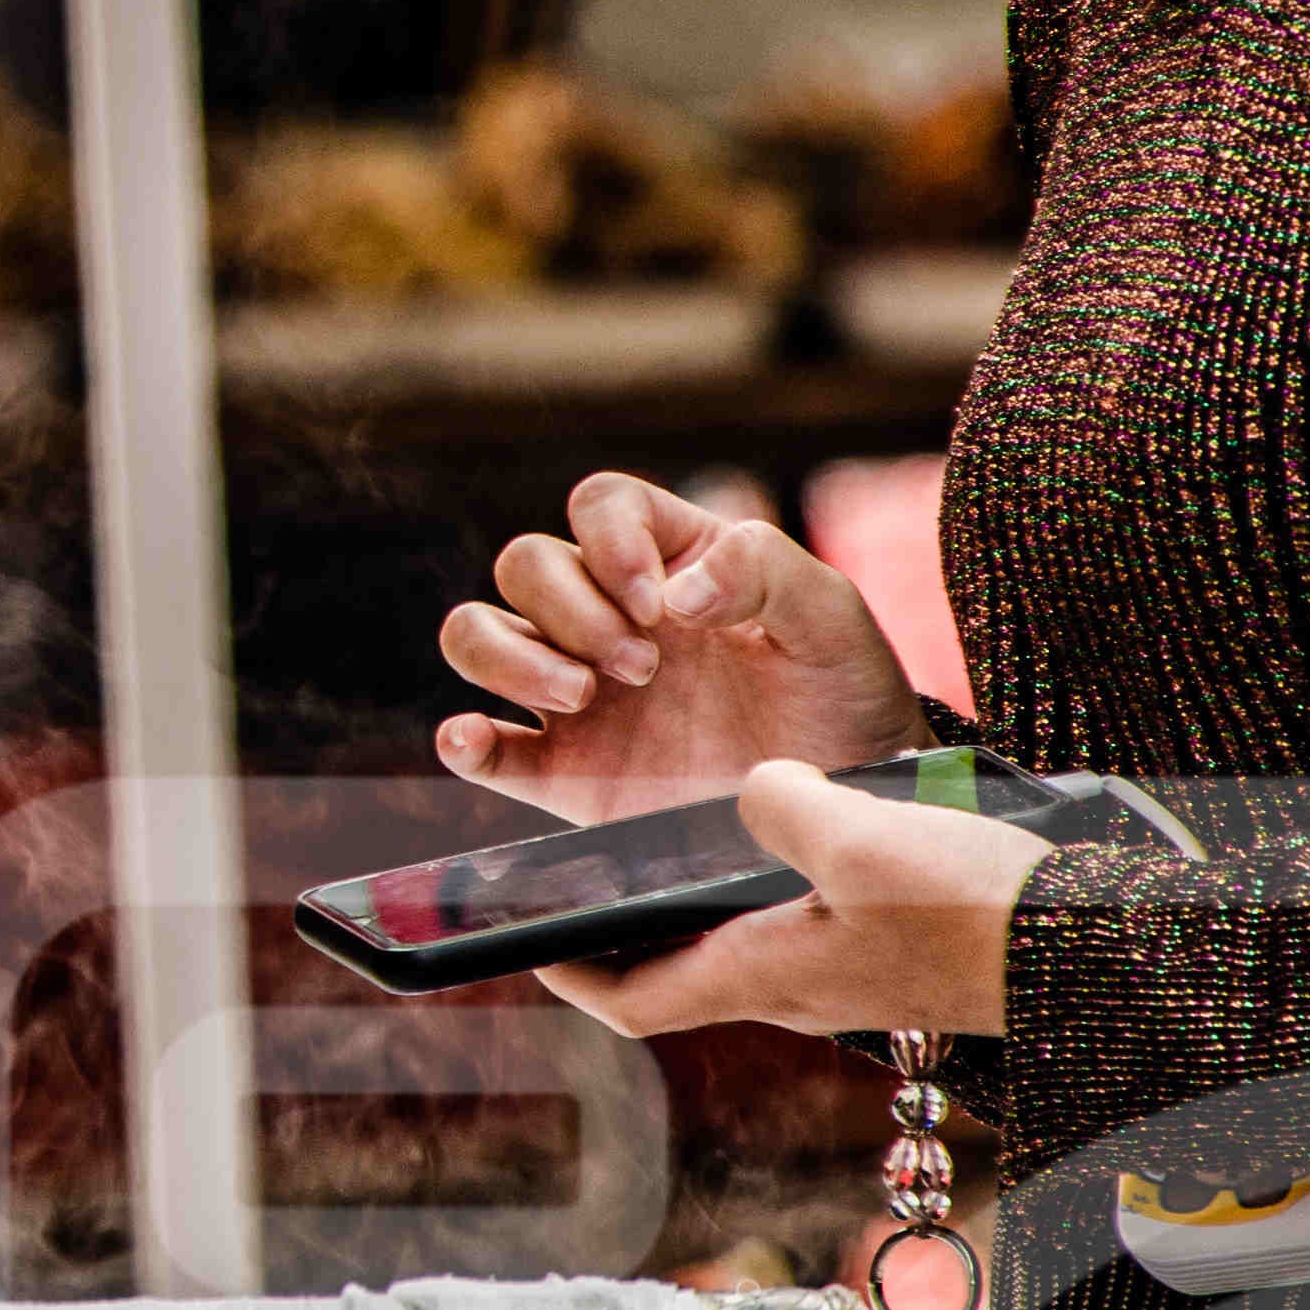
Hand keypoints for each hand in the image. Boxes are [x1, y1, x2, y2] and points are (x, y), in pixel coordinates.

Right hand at [437, 474, 926, 823]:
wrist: (848, 803)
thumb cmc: (845, 697)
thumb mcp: (832, 618)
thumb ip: (764, 569)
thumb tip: (676, 589)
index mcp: (671, 562)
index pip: (599, 506)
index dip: (609, 541)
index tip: (657, 603)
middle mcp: (610, 618)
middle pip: (526, 565)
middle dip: (572, 609)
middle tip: (642, 668)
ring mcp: (579, 695)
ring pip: (477, 634)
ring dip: (509, 655)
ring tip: (581, 697)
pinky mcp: (565, 773)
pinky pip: (480, 749)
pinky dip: (461, 740)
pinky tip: (478, 740)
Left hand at [529, 756, 1039, 1043]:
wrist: (1090, 949)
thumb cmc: (976, 911)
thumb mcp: (865, 837)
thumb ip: (783, 806)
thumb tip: (751, 785)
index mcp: (764, 974)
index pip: (633, 1002)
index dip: (568, 973)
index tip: (522, 938)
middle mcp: (791, 987)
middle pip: (674, 973)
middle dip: (619, 933)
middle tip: (583, 873)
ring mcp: (839, 973)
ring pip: (734, 942)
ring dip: (688, 904)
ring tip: (661, 837)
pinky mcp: (882, 950)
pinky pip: (794, 920)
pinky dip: (758, 882)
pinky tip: (774, 824)